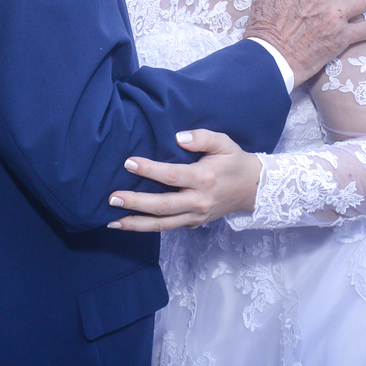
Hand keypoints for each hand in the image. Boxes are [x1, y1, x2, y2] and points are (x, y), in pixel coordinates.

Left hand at [106, 130, 261, 231]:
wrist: (253, 189)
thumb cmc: (234, 161)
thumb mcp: (224, 143)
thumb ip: (202, 137)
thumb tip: (178, 138)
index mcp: (204, 178)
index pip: (172, 175)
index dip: (149, 170)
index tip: (128, 163)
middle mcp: (198, 201)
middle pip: (162, 206)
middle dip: (135, 203)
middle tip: (112, 198)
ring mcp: (196, 216)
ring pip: (162, 224)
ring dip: (136, 224)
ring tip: (112, 221)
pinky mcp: (194, 224)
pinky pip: (168, 227)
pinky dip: (148, 227)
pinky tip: (129, 223)